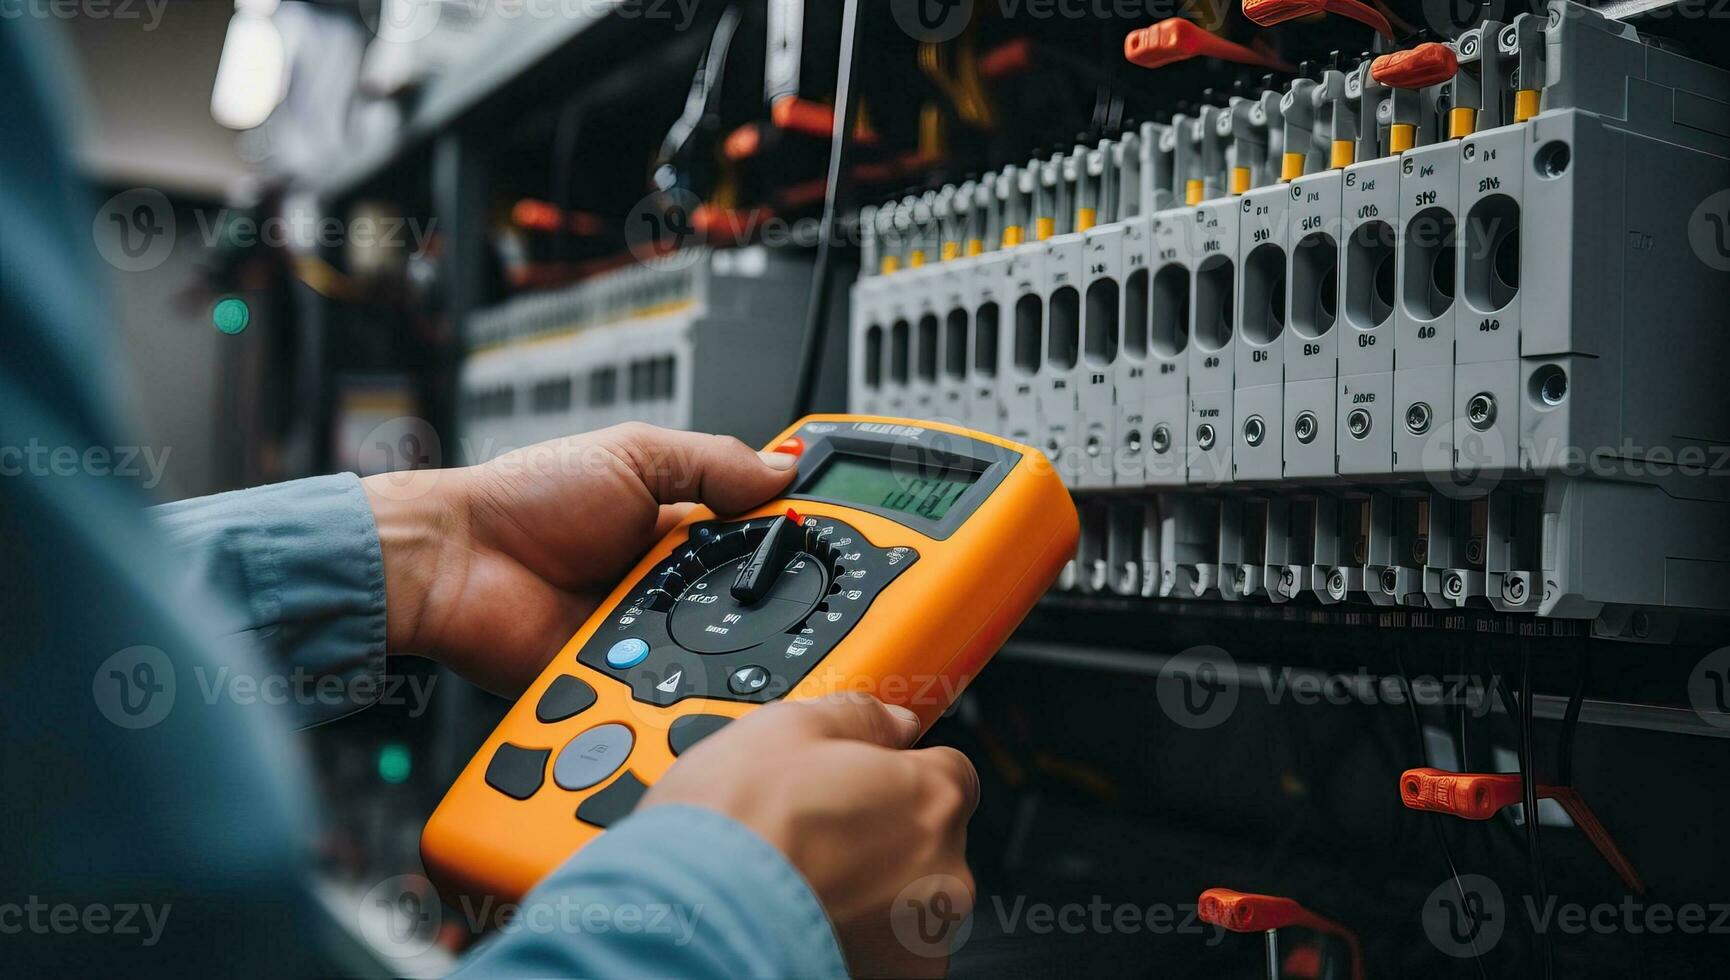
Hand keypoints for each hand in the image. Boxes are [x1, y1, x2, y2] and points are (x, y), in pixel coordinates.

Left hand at [362, 423, 796, 694]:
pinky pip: (660, 695)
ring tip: (697, 626)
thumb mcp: (631, 455)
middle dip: (756, 605)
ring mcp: (641, 638)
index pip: (756, 543)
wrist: (450, 563)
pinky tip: (669, 670)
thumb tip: (785, 468)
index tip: (824, 547)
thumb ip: (712, 463)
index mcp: (677, 529)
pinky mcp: (615, 684)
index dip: (786, 546)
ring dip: (712, 648)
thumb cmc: (521, 500)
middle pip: (744, 607)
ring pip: (711, 658)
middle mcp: (664, 588)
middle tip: (758, 595)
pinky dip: (668, 688)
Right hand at [640, 693, 979, 977]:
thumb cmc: (734, 832)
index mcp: (931, 798)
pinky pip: (884, 944)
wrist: (694, 921)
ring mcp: (919, 937)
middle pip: (927, 838)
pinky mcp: (891, 979)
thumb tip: (889, 719)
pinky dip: (854, 933)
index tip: (867, 778)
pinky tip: (805, 917)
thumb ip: (860, 717)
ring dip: (869, 887)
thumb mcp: (787, 729)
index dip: (900, 770)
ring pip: (907, 896)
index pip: (949, 771)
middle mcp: (944, 873)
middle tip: (814, 829)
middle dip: (881, 832)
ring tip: (801, 877)